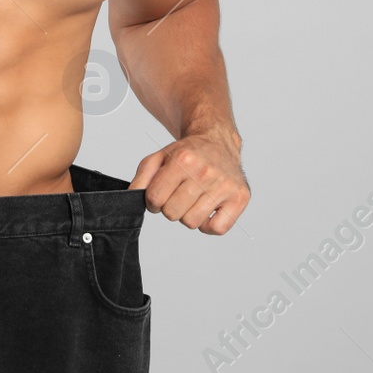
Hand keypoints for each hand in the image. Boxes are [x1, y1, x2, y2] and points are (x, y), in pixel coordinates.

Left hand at [129, 131, 248, 234]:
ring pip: (192, 223)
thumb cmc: (188, 153)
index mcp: (183, 159)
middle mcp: (205, 171)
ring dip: (188, 215)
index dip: (152, 200)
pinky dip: (209, 225)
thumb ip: (142, 177)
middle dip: (170, 207)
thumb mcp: (160, 157)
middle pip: (172, 213)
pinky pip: (217, 229)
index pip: (155, 198)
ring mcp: (224, 185)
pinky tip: (207, 208)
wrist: (218, 143)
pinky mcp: (239, 197)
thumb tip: (133, 196)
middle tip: (178, 195)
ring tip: (193, 199)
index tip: (160, 193)